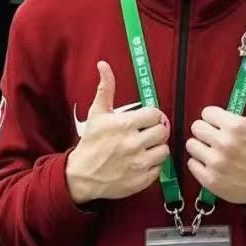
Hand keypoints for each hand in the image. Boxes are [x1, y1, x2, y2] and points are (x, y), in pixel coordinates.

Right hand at [65, 61, 169, 204]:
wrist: (82, 176)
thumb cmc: (91, 143)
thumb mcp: (97, 113)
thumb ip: (106, 88)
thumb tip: (104, 65)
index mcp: (125, 125)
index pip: (155, 114)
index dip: (151, 115)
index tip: (145, 119)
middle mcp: (133, 144)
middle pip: (162, 131)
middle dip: (155, 130)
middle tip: (146, 133)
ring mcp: (138, 164)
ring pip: (164, 150)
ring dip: (156, 148)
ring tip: (145, 147)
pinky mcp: (141, 180)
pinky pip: (159, 168)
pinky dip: (152, 165)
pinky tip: (141, 161)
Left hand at [185, 68, 245, 205]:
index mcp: (235, 126)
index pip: (207, 113)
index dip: (215, 118)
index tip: (224, 125)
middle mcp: (224, 144)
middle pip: (196, 127)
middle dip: (206, 131)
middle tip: (217, 138)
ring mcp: (216, 163)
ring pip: (191, 145)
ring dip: (200, 147)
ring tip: (213, 151)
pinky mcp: (209, 179)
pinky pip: (191, 164)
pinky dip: (199, 164)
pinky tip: (212, 164)